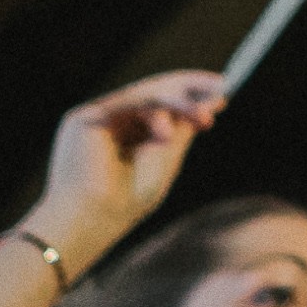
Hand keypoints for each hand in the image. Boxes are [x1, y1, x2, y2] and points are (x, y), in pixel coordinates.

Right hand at [26, 70, 225, 261]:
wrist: (92, 220)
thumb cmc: (127, 200)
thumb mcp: (167, 157)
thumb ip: (184, 127)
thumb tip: (213, 100)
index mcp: (124, 135)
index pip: (159, 105)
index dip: (189, 95)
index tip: (222, 91)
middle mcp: (108, 123)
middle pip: (152, 92)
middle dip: (190, 87)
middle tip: (223, 86)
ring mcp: (95, 119)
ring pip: (146, 93)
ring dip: (181, 103)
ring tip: (206, 120)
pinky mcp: (84, 118)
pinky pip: (129, 101)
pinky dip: (155, 112)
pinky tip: (166, 135)